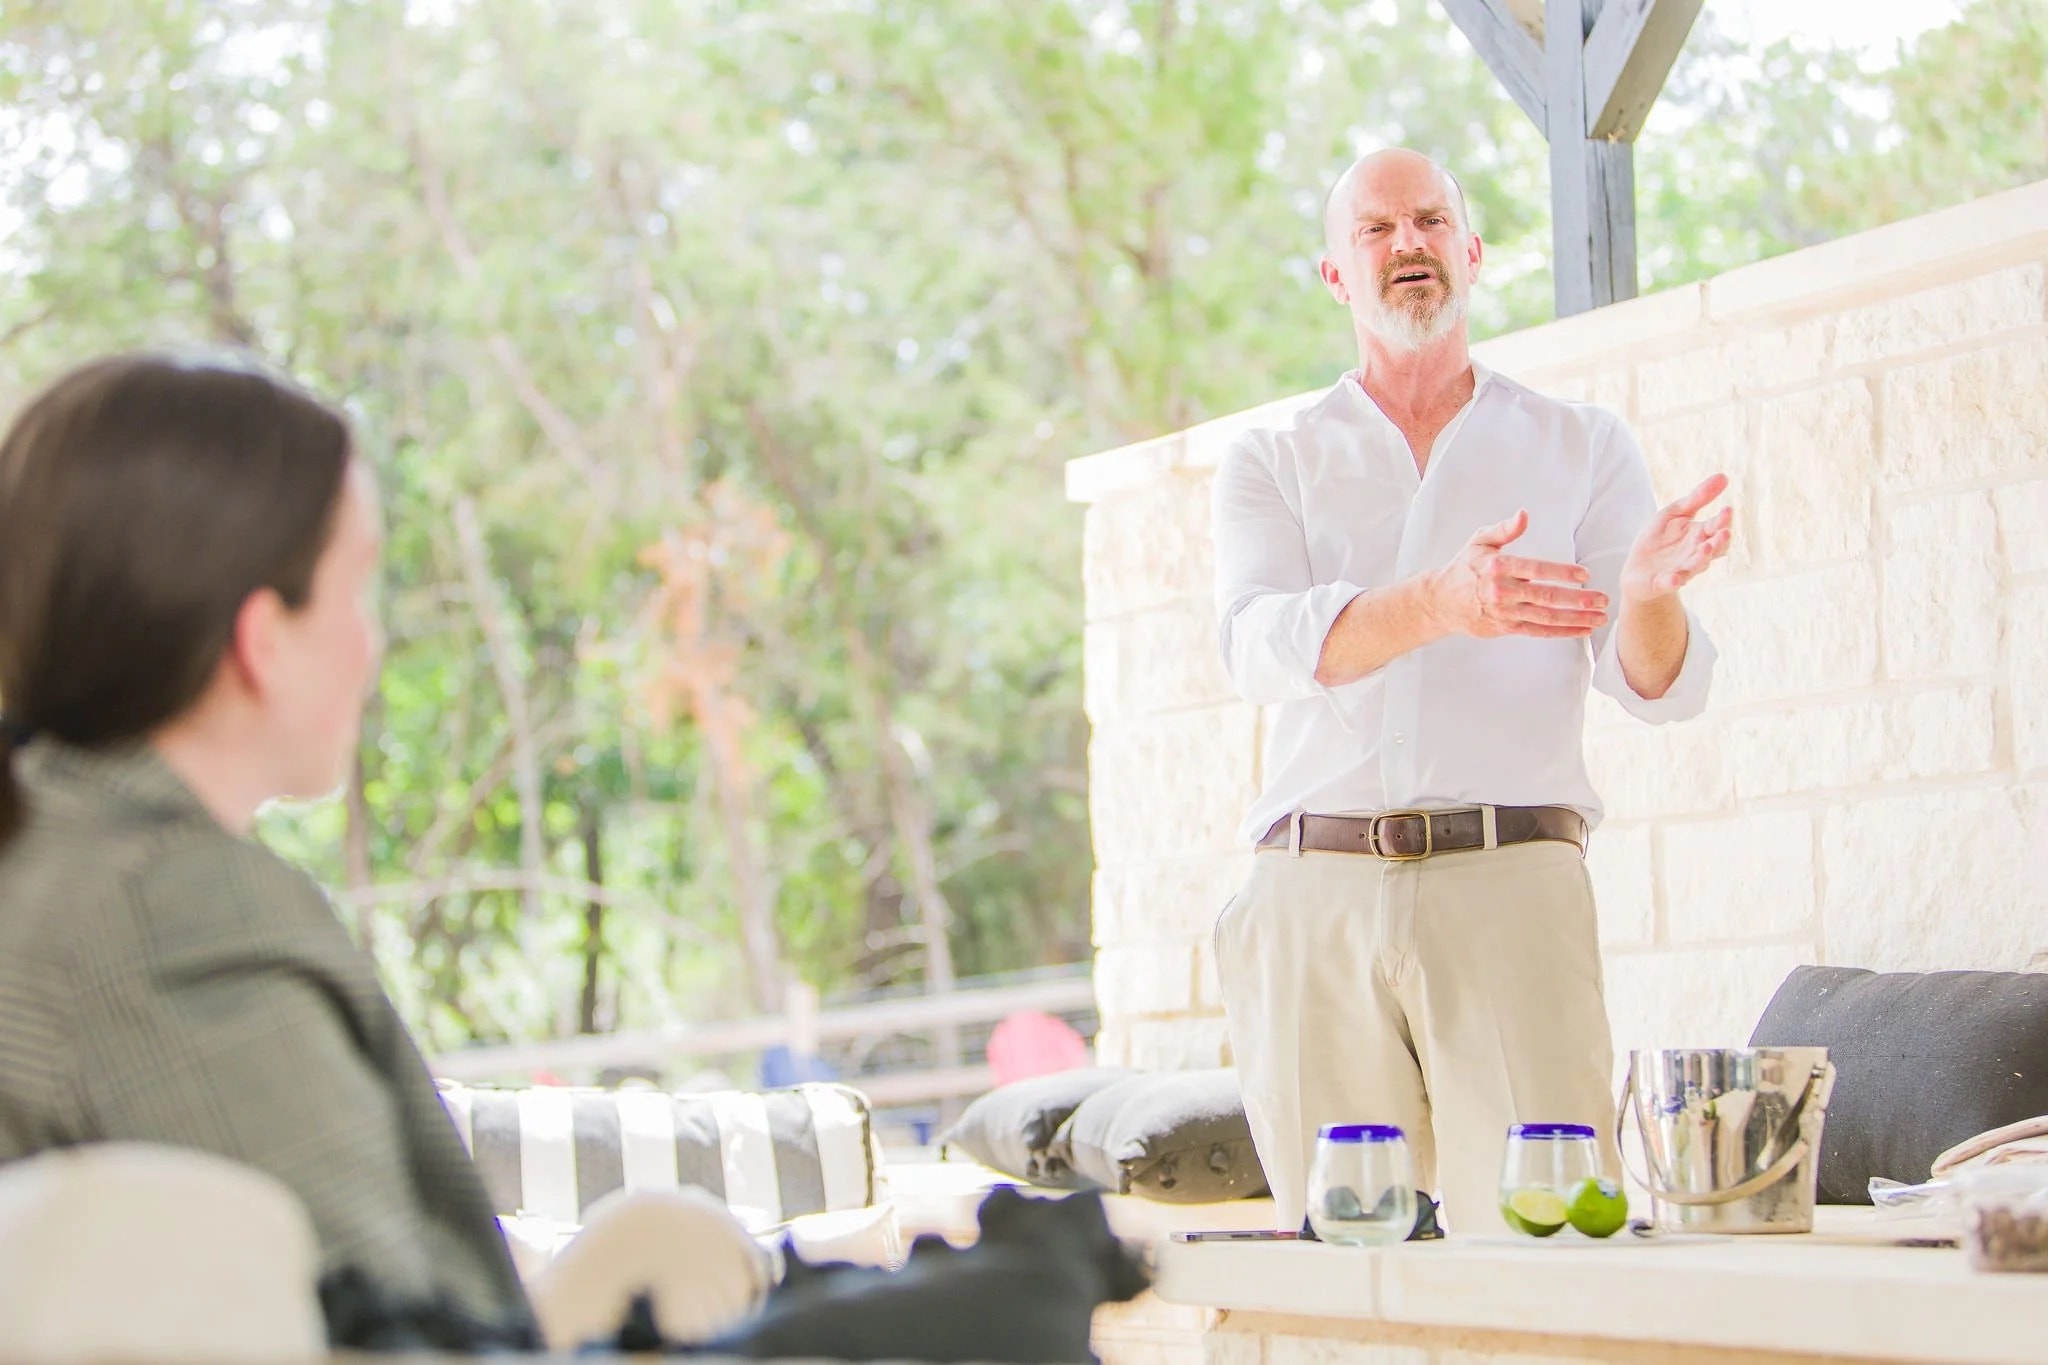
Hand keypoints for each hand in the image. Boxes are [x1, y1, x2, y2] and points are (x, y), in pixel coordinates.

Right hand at [1428, 510, 1608, 639]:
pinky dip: (1562, 632)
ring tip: (1600, 617)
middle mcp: (1502, 591)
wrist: (1440, 602)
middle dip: (1578, 600)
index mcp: (1498, 567)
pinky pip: (1538, 631)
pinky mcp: (1506, 628)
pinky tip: (1582, 630)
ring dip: (1576, 619)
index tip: (1584, 574)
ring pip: (1546, 617)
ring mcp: (1505, 613)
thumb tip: (1524, 514)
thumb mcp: (1480, 542)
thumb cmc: (1464, 568)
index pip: (1535, 569)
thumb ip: (1505, 529)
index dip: (1561, 572)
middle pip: (1546, 597)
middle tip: (1603, 599)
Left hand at [1621, 474, 1732, 603]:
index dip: (1722, 520)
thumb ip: (1698, 497)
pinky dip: (1673, 581)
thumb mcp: (1676, 512)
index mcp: (1700, 536)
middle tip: (1723, 532)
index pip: (1716, 528)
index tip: (1727, 510)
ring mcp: (1680, 570)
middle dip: (1719, 541)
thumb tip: (1724, 476)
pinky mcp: (1662, 583)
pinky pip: (1670, 583)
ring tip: (1706, 549)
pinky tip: (1674, 578)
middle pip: (1712, 549)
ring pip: (1695, 566)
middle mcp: (1695, 554)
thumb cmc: (1659, 538)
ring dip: (1701, 559)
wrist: (1637, 568)